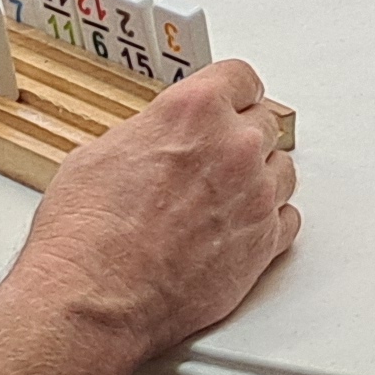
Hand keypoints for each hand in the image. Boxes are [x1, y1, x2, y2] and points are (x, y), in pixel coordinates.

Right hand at [3, 59, 302, 359]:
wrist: (95, 297)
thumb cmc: (87, 234)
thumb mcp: (99, 154)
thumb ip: (145, 135)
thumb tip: (152, 142)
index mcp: (194, 110)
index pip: (239, 77)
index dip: (233, 91)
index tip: (233, 99)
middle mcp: (234, 146)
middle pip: (264, 123)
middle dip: (240, 137)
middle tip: (216, 158)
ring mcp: (255, 195)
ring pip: (281, 170)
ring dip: (258, 178)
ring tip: (224, 197)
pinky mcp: (264, 243)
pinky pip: (287, 219)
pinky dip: (268, 221)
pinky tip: (238, 228)